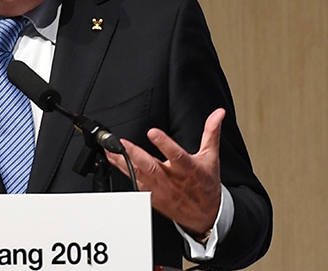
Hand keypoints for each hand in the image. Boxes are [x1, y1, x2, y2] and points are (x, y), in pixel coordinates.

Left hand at [106, 108, 224, 235]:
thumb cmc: (206, 184)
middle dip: (135, 154)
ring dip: (123, 162)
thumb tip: (217, 114)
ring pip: (138, 174)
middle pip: (151, 166)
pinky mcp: (151, 196)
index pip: (176, 155)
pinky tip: (113, 161)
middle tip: (121, 143)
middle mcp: (171, 179)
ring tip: (110, 149)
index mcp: (187, 168)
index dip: (164, 144)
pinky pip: (134, 183)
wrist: (205, 214)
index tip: (153, 132)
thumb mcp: (211, 157)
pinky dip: (123, 171)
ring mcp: (160, 188)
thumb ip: (211, 133)